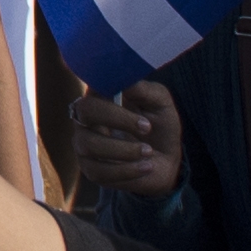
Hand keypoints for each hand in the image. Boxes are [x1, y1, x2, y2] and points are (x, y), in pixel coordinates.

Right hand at [70, 78, 185, 199]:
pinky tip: (146, 166)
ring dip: (125, 150)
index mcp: (100, 95)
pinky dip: (127, 170)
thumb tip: (124, 79)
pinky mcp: (90, 169)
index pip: (91, 84)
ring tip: (149, 152)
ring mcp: (84, 143)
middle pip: (84, 110)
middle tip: (147, 127)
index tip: (137, 102)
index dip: (112, 90)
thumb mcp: (159, 103)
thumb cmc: (159, 125)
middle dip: (117, 119)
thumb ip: (143, 89)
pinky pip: (99, 171)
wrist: (166, 161)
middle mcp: (86, 117)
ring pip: (90, 145)